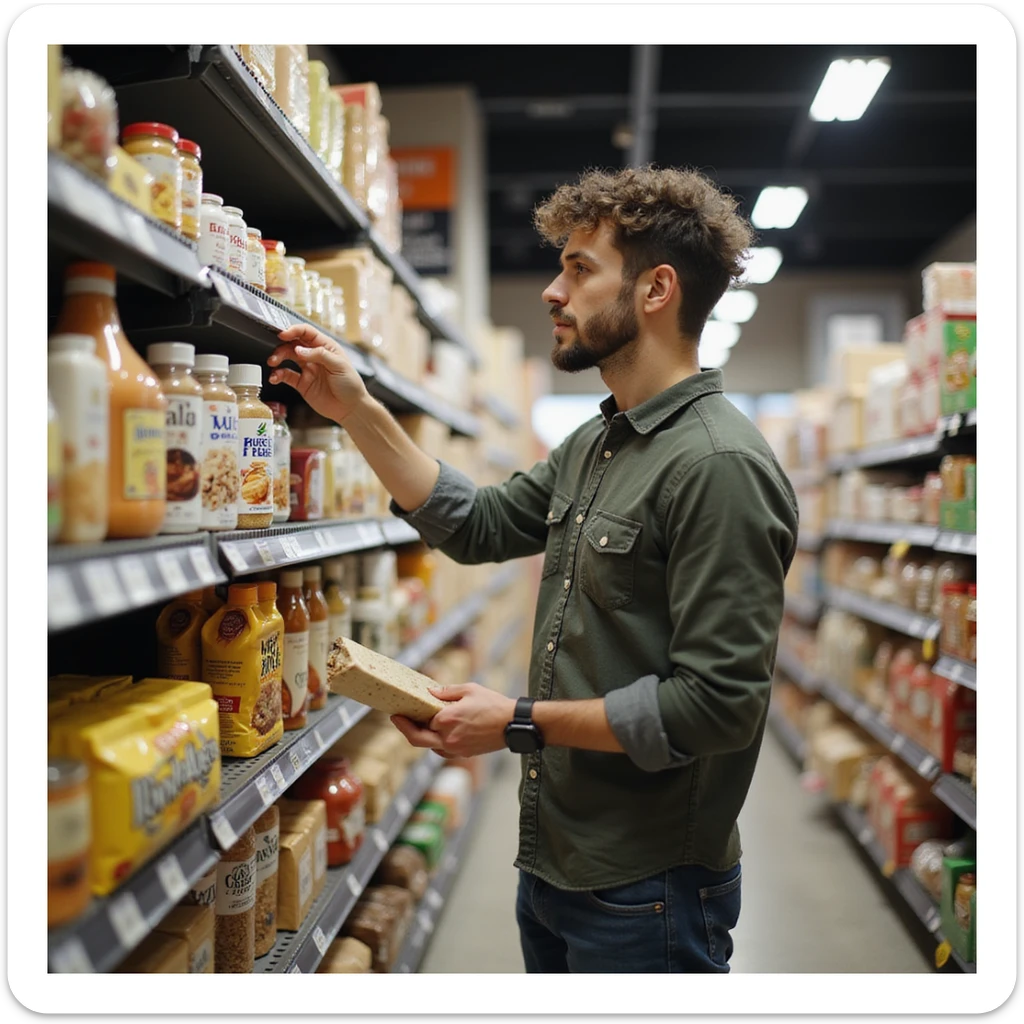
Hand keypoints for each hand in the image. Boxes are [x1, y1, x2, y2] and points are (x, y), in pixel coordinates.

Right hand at [267, 324, 369, 423]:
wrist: (350, 408)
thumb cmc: (351, 385)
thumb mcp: (339, 366)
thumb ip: (319, 355)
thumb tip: (299, 349)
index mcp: (326, 347)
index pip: (307, 332)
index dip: (294, 330)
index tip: (283, 334)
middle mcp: (315, 356)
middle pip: (294, 343)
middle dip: (282, 345)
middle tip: (276, 352)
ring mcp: (308, 369)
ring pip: (288, 357)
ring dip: (278, 357)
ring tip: (272, 362)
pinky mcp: (302, 383)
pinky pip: (286, 375)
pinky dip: (278, 375)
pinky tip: (275, 377)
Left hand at [390, 683, 515, 758]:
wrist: (513, 724)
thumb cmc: (493, 705)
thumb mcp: (470, 690)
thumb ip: (447, 691)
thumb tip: (430, 693)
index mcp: (447, 719)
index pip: (422, 719)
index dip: (410, 715)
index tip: (399, 710)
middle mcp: (448, 737)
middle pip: (418, 739)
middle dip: (405, 729)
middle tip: (397, 719)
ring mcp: (456, 748)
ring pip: (431, 746)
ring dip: (423, 736)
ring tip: (418, 724)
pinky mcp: (464, 754)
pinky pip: (443, 750)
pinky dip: (436, 742)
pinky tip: (438, 733)